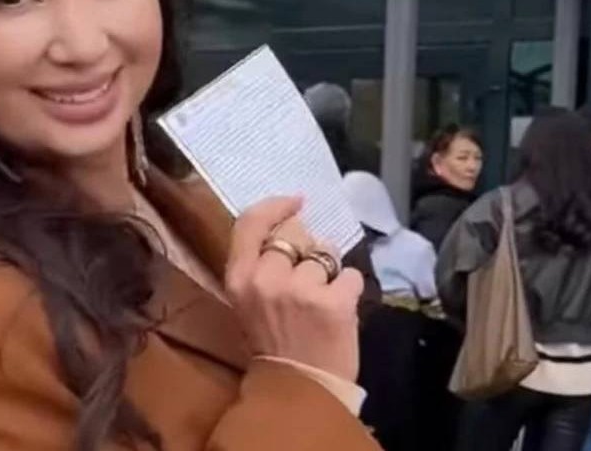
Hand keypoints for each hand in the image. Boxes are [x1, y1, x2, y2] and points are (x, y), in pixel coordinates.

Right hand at [225, 197, 363, 381]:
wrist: (299, 389)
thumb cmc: (273, 345)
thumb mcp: (249, 302)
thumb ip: (261, 266)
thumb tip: (292, 227)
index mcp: (239, 279)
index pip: (250, 223)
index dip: (275, 206)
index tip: (295, 202)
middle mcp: (266, 279)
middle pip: (295, 236)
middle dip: (308, 250)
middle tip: (310, 277)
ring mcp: (301, 290)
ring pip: (326, 255)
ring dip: (330, 272)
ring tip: (323, 300)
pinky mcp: (334, 302)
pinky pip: (351, 276)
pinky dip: (350, 290)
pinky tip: (341, 310)